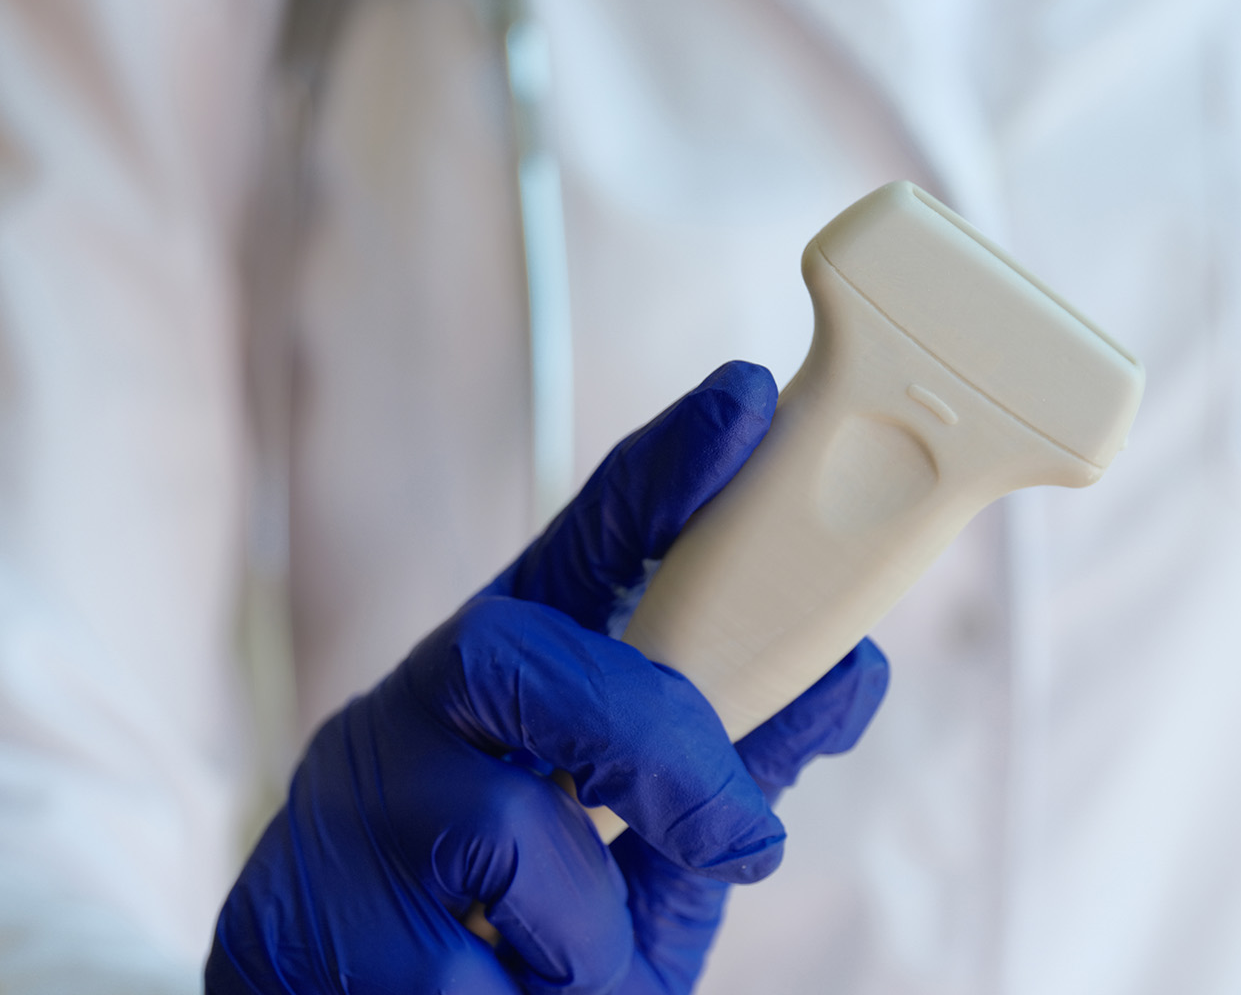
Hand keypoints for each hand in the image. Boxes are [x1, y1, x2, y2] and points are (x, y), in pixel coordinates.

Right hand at [206, 361, 888, 993]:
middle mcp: (414, 717)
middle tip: (745, 840)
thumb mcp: (640, 858)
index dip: (661, 474)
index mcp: (503, 688)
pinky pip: (454, 965)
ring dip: (586, 932)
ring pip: (503, 830)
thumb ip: (726, 769)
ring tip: (577, 982)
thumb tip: (852, 670)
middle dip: (656, 742)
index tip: (745, 399)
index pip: (578, 549)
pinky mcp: (293, 923)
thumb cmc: (512, 940)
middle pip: (517, 653)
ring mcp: (344, 813)